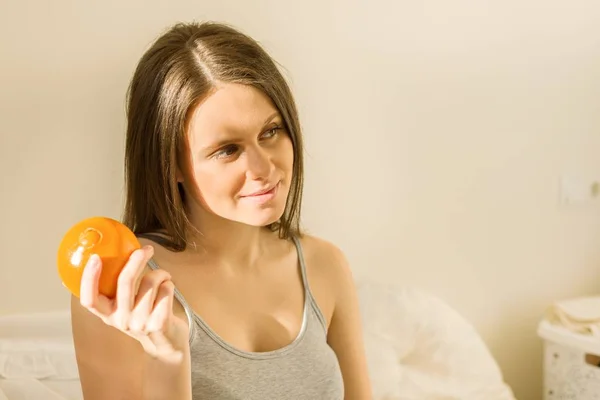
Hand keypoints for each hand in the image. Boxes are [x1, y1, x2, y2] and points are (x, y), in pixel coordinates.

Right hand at [79, 246, 188, 361]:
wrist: (166, 345)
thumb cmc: (145, 317)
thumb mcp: (125, 307)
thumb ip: (119, 288)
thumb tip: (120, 252)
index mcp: (108, 314)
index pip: (89, 299)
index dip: (89, 278)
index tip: (95, 257)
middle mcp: (121, 320)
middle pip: (124, 282)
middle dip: (136, 260)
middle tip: (146, 250)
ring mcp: (140, 323)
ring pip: (150, 281)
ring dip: (160, 273)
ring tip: (163, 279)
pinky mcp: (159, 323)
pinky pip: (166, 289)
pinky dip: (169, 284)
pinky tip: (168, 291)